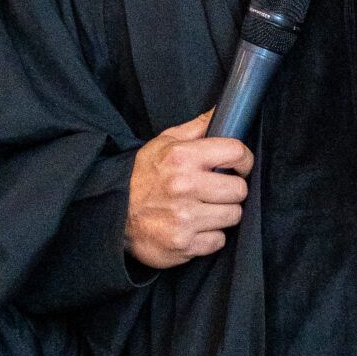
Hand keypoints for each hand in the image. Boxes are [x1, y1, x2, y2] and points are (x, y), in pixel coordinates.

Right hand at [123, 109, 252, 269]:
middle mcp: (184, 186)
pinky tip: (195, 228)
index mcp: (182, 157)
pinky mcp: (183, 244)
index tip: (240, 166)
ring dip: (223, 214)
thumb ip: (195, 128)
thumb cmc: (141, 177)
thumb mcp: (162, 143)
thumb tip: (221, 112)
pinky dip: (210, 237)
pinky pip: (218, 241)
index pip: (235, 152)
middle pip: (240, 189)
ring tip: (205, 209)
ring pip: (233, 216)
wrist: (112, 214)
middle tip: (217, 191)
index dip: (244, 159)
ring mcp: (184, 217)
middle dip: (232, 190)